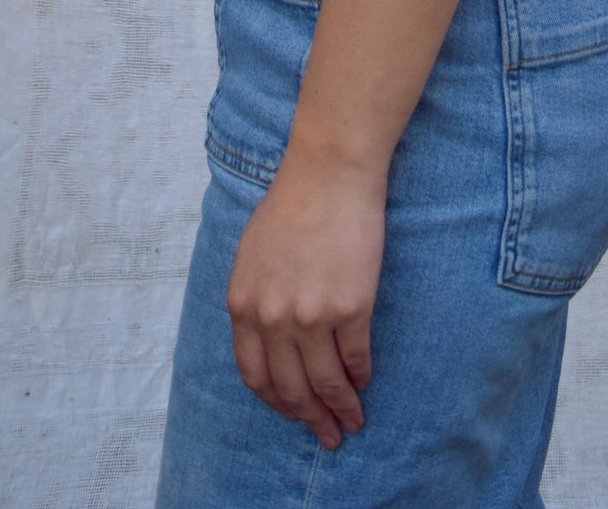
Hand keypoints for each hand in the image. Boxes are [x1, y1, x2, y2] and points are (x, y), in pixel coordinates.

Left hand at [226, 149, 385, 449]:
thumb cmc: (291, 204)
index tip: (291, 413)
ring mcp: (313, 316)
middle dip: (309, 419)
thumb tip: (270, 342)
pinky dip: (360, 377)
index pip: (255, 375)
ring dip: (339, 409)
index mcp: (243, 305)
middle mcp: (273, 318)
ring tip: (352, 422)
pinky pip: (355, 358)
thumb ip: (255, 300)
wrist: (329, 172)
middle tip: (327, 435)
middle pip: (290, 388)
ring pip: (325, 383)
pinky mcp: (352, 308)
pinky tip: (364, 382)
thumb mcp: (251, 255)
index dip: (275, 402)